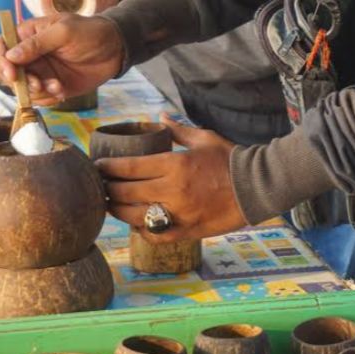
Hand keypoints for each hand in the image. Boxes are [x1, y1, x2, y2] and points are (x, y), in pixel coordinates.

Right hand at [0, 13, 123, 105]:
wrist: (115, 50)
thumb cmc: (89, 33)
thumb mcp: (63, 32)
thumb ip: (37, 44)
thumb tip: (11, 56)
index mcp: (28, 36)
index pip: (2, 48)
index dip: (1, 61)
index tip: (12, 73)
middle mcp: (31, 56)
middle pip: (9, 73)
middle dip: (21, 82)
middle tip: (38, 84)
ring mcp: (42, 73)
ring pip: (25, 89)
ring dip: (38, 92)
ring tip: (57, 86)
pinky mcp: (53, 87)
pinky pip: (41, 99)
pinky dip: (49, 98)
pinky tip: (62, 90)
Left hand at [97, 114, 248, 243]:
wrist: (257, 187)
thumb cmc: (230, 160)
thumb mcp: (204, 139)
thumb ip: (177, 130)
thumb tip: (159, 117)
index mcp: (174, 165)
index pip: (128, 167)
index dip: (106, 168)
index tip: (97, 166)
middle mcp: (172, 191)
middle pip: (125, 193)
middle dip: (107, 190)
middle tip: (100, 186)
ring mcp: (178, 214)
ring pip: (134, 217)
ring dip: (118, 211)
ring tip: (111, 205)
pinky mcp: (186, 231)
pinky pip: (153, 235)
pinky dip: (140, 230)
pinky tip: (136, 223)